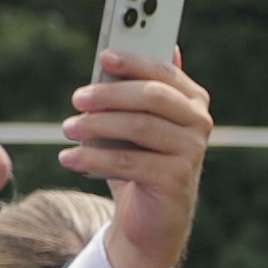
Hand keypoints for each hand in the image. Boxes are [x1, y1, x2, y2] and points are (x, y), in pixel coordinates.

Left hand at [69, 44, 215, 267]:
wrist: (151, 217)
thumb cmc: (140, 159)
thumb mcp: (134, 121)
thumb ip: (135, 88)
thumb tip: (129, 50)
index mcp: (192, 101)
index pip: (164, 73)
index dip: (135, 62)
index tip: (103, 56)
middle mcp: (199, 124)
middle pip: (153, 97)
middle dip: (110, 94)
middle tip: (77, 99)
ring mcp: (192, 153)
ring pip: (140, 128)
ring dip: (97, 126)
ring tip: (68, 129)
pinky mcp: (177, 180)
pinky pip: (130, 162)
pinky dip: (95, 159)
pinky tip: (70, 158)